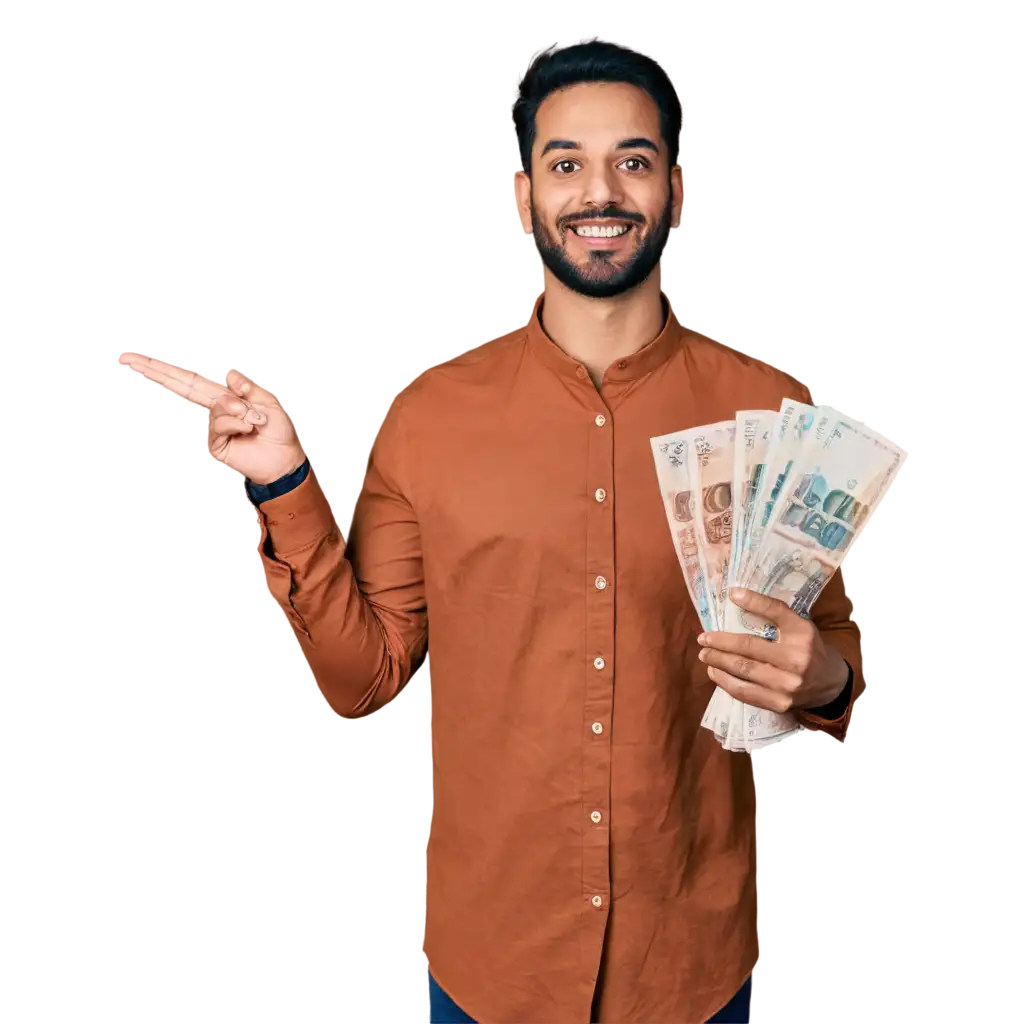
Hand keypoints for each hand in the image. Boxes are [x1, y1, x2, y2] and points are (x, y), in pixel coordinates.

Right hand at [116, 352, 306, 484]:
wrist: (282, 460)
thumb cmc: (277, 432)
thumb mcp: (268, 403)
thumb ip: (249, 389)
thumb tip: (229, 377)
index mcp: (224, 397)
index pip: (190, 381)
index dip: (167, 371)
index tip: (139, 359)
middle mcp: (214, 409)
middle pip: (180, 387)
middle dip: (155, 373)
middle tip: (125, 358)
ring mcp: (213, 426)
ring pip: (214, 407)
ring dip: (235, 410)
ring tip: (254, 419)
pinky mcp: (215, 443)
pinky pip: (220, 424)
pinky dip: (236, 422)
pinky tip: (248, 428)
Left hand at [696, 588, 848, 714]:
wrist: (831, 684)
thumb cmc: (808, 649)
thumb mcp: (800, 626)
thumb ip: (774, 615)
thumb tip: (736, 596)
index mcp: (803, 634)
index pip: (775, 612)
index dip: (753, 601)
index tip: (731, 594)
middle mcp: (796, 659)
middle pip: (749, 647)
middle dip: (721, 643)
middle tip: (703, 638)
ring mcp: (788, 685)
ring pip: (743, 671)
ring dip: (718, 662)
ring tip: (705, 655)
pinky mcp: (780, 704)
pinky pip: (745, 693)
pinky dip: (726, 682)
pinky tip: (715, 673)